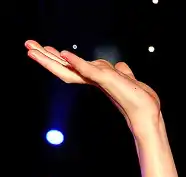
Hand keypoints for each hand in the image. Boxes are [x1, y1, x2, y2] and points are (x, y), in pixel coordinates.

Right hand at [25, 41, 159, 132]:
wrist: (148, 111)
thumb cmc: (140, 99)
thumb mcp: (128, 79)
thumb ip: (121, 71)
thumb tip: (122, 66)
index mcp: (96, 78)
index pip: (73, 66)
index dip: (57, 58)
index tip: (43, 48)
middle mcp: (94, 79)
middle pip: (65, 67)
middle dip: (45, 57)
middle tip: (27, 46)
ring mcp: (98, 80)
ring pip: (70, 68)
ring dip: (50, 58)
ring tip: (33, 49)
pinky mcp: (105, 80)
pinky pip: (88, 69)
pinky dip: (77, 62)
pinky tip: (64, 54)